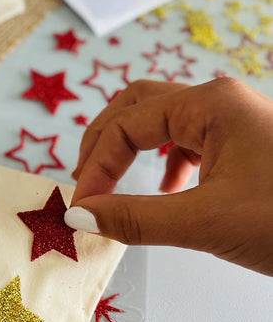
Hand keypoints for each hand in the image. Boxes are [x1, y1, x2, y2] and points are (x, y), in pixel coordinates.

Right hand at [68, 78, 272, 275]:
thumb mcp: (207, 221)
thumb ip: (135, 218)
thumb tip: (79, 216)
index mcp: (207, 103)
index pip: (126, 124)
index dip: (95, 164)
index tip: (82, 206)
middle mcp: (216, 100)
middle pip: (135, 106)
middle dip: (103, 142)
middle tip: (84, 181)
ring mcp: (231, 118)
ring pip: (160, 121)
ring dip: (130, 149)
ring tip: (111, 183)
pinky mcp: (242, 142)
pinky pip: (186, 140)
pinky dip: (162, 163)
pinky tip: (164, 191)